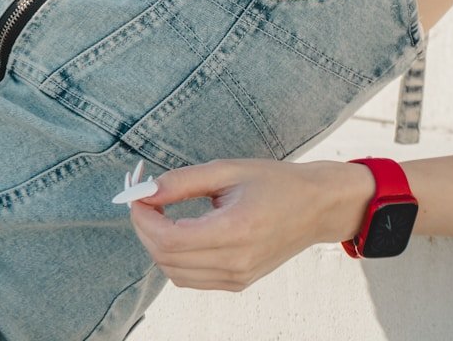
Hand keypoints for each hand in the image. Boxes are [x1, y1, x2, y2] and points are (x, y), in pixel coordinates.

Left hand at [128, 157, 374, 291]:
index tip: (136, 194)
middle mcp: (235, 262)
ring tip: (159, 212)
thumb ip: (183, 181)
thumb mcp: (229, 169)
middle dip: (145, 228)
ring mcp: (237, 278)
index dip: (143, 218)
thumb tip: (145, 190)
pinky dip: (175, 258)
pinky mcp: (237, 283)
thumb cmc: (276, 181)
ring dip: (157, 244)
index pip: (170, 239)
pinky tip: (179, 230)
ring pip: (175, 273)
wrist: (316, 207)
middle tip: (142, 198)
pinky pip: (191, 279)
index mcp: (235, 230)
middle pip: (167, 259)